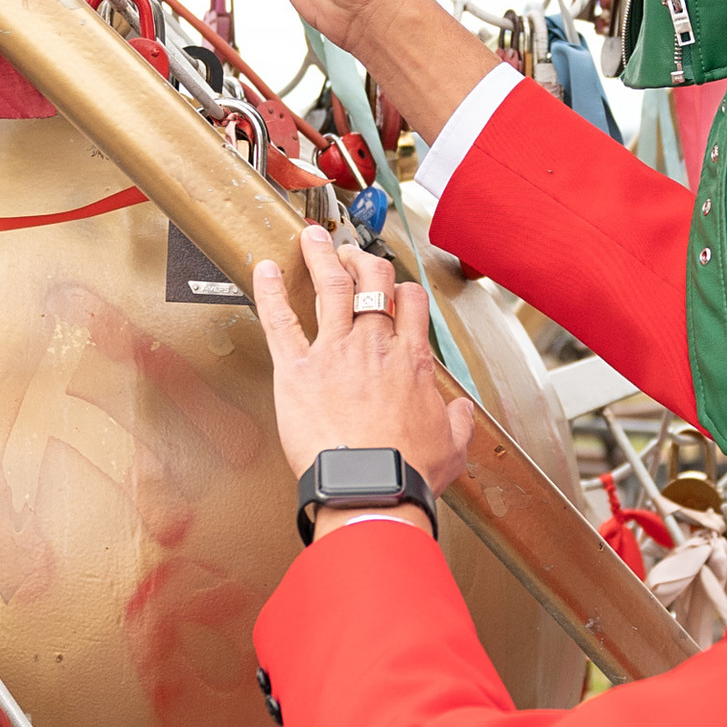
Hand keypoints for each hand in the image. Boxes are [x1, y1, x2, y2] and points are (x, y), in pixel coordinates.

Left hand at [252, 226, 475, 507]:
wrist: (372, 488)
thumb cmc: (408, 473)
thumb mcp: (452, 446)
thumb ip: (458, 421)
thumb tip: (462, 411)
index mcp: (411, 360)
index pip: (410, 302)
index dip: (401, 288)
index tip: (393, 288)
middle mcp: (374, 346)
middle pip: (372, 282)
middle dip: (362, 260)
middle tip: (351, 253)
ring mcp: (335, 352)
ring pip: (330, 286)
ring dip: (321, 256)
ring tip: (312, 238)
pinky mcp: (298, 370)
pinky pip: (281, 321)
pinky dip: (270, 292)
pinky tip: (264, 269)